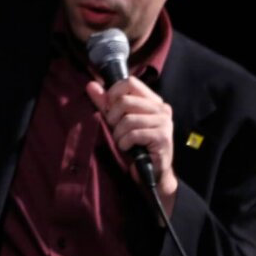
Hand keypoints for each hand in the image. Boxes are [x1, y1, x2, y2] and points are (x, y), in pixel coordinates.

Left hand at [86, 76, 177, 217]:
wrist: (151, 173)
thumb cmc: (134, 145)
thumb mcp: (117, 121)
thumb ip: (105, 103)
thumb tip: (91, 85)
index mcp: (151, 100)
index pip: (129, 82)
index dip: (113, 94)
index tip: (109, 110)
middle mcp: (161, 107)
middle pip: (125, 100)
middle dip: (112, 118)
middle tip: (115, 130)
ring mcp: (164, 121)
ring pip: (128, 119)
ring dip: (118, 134)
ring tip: (122, 141)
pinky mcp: (162, 136)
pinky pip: (133, 134)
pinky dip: (124, 143)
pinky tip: (128, 149)